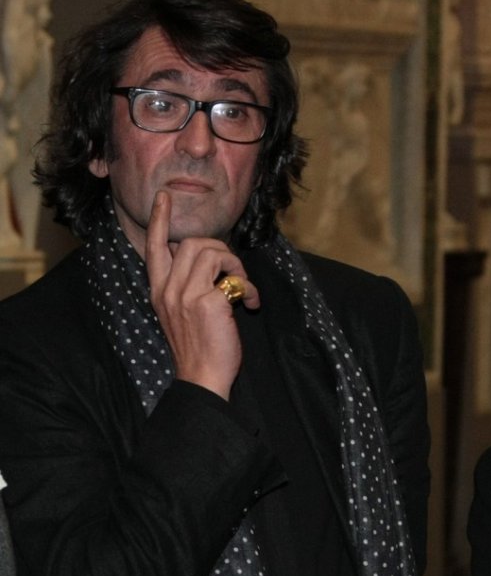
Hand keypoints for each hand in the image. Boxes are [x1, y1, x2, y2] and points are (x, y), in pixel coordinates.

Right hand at [145, 191, 259, 398]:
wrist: (202, 378)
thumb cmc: (198, 347)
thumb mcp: (180, 313)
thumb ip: (185, 286)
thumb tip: (205, 262)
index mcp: (158, 291)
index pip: (154, 247)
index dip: (159, 220)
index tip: (164, 197)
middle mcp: (168, 289)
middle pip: (192, 243)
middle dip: (221, 249)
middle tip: (235, 273)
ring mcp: (186, 294)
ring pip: (212, 252)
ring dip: (236, 265)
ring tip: (242, 289)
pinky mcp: (209, 302)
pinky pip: (235, 278)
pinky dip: (249, 288)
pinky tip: (251, 305)